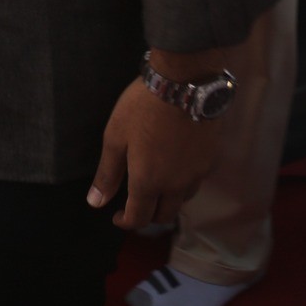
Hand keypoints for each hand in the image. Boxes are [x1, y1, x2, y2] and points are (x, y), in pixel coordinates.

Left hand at [87, 77, 222, 228]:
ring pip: (182, 200)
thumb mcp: (116, 137)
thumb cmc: (143, 107)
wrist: (184, 83)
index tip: (116, 216)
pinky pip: (195, 182)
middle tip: (135, 203)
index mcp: (148, 182)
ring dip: (167, 200)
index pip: (138, 218)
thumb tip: (95, 203)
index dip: (126, 222)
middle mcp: (175, 186)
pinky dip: (183, 183)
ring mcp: (196, 174)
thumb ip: (107, 173)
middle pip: (164, 215)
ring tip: (156, 185)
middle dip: (147, 215)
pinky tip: (176, 167)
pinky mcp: (210, 159)